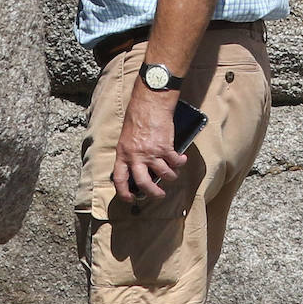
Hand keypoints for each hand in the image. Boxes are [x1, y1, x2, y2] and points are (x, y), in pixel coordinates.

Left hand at [111, 85, 187, 201]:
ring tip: (173, 176)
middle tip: (159, 195)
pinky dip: (180, 162)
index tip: (131, 199)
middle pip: (144, 183)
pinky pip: (175, 161)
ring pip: (164, 174)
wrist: (150, 104)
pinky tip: (182, 160)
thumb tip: (138, 166)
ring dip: (171, 177)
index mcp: (123, 154)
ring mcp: (152, 153)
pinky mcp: (166, 147)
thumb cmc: (137, 116)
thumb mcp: (126, 136)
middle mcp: (136, 156)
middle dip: (153, 193)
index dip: (124, 192)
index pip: (120, 179)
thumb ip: (130, 152)